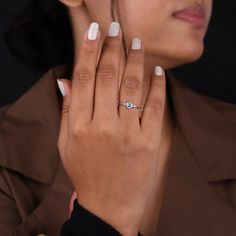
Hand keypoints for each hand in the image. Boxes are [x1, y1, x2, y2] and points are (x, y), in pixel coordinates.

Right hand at [57, 22, 165, 235]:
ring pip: (132, 86)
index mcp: (79, 126)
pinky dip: (157, 86)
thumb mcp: (66, 145)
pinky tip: (157, 72)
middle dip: (112, 48)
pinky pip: (154, 106)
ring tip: (136, 43)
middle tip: (116, 29)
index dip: (89, 51)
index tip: (94, 33)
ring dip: (135, 60)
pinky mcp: (148, 142)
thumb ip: (67, 111)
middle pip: (108, 76)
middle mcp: (102, 126)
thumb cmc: (86, 174)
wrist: (110, 206)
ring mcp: (128, 133)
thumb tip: (68, 81)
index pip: (84, 78)